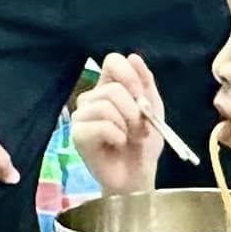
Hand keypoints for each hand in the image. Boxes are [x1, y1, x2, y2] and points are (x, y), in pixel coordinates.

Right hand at [70, 53, 165, 195]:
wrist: (139, 174)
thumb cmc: (144, 142)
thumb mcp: (153, 108)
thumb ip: (146, 82)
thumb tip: (134, 57)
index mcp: (110, 86)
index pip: (112, 61)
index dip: (129, 75)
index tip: (141, 96)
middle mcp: (92, 98)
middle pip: (112, 89)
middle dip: (134, 111)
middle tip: (140, 130)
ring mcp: (81, 116)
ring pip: (106, 106)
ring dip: (127, 125)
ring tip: (130, 138)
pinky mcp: (77, 135)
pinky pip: (101, 125)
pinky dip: (117, 136)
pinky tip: (117, 144)